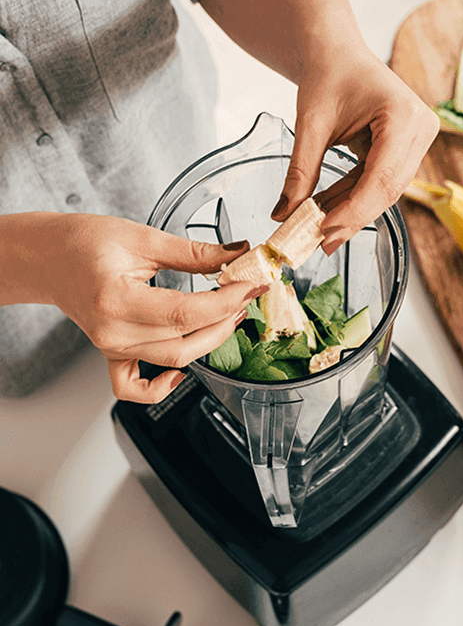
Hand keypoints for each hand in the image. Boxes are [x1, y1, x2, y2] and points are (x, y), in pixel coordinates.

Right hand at [37, 214, 261, 402]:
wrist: (49, 256)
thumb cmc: (84, 242)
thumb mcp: (143, 238)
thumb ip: (194, 252)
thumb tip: (236, 255)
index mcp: (116, 299)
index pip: (186, 312)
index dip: (226, 301)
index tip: (250, 285)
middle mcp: (112, 331)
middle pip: (185, 341)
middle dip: (225, 319)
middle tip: (246, 295)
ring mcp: (111, 347)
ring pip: (173, 359)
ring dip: (209, 341)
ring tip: (229, 314)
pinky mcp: (112, 353)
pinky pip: (134, 387)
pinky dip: (160, 388)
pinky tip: (181, 374)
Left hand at [271, 44, 439, 253]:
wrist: (336, 50)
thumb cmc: (328, 73)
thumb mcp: (310, 124)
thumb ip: (300, 172)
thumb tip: (284, 215)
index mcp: (403, 115)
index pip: (382, 177)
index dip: (354, 210)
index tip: (324, 231)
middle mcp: (420, 128)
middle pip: (388, 189)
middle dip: (352, 217)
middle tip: (320, 242)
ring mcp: (417, 139)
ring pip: (385, 191)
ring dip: (351, 210)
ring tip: (318, 229)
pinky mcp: (406, 148)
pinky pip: (380, 182)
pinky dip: (353, 197)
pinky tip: (328, 211)